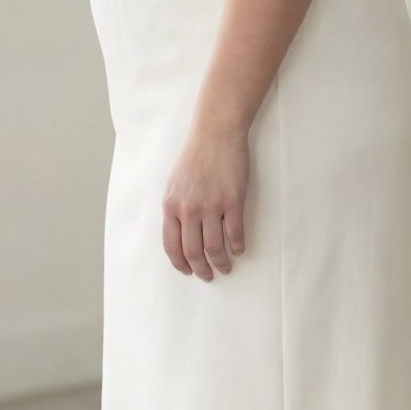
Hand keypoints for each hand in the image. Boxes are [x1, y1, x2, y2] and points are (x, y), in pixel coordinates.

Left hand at [162, 118, 248, 279]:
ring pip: (215, 248)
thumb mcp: (174, 183)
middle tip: (208, 276)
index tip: (188, 271)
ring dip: (221, 263)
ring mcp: (211, 205)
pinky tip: (239, 250)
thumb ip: (175, 208)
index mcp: (171, 205)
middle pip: (193, 252)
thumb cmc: (195, 156)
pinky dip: (238, 247)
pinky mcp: (233, 200)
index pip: (172, 246)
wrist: (216, 133)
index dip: (180, 263)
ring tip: (226, 267)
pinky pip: (235, 233)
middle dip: (201, 270)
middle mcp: (189, 208)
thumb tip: (179, 234)